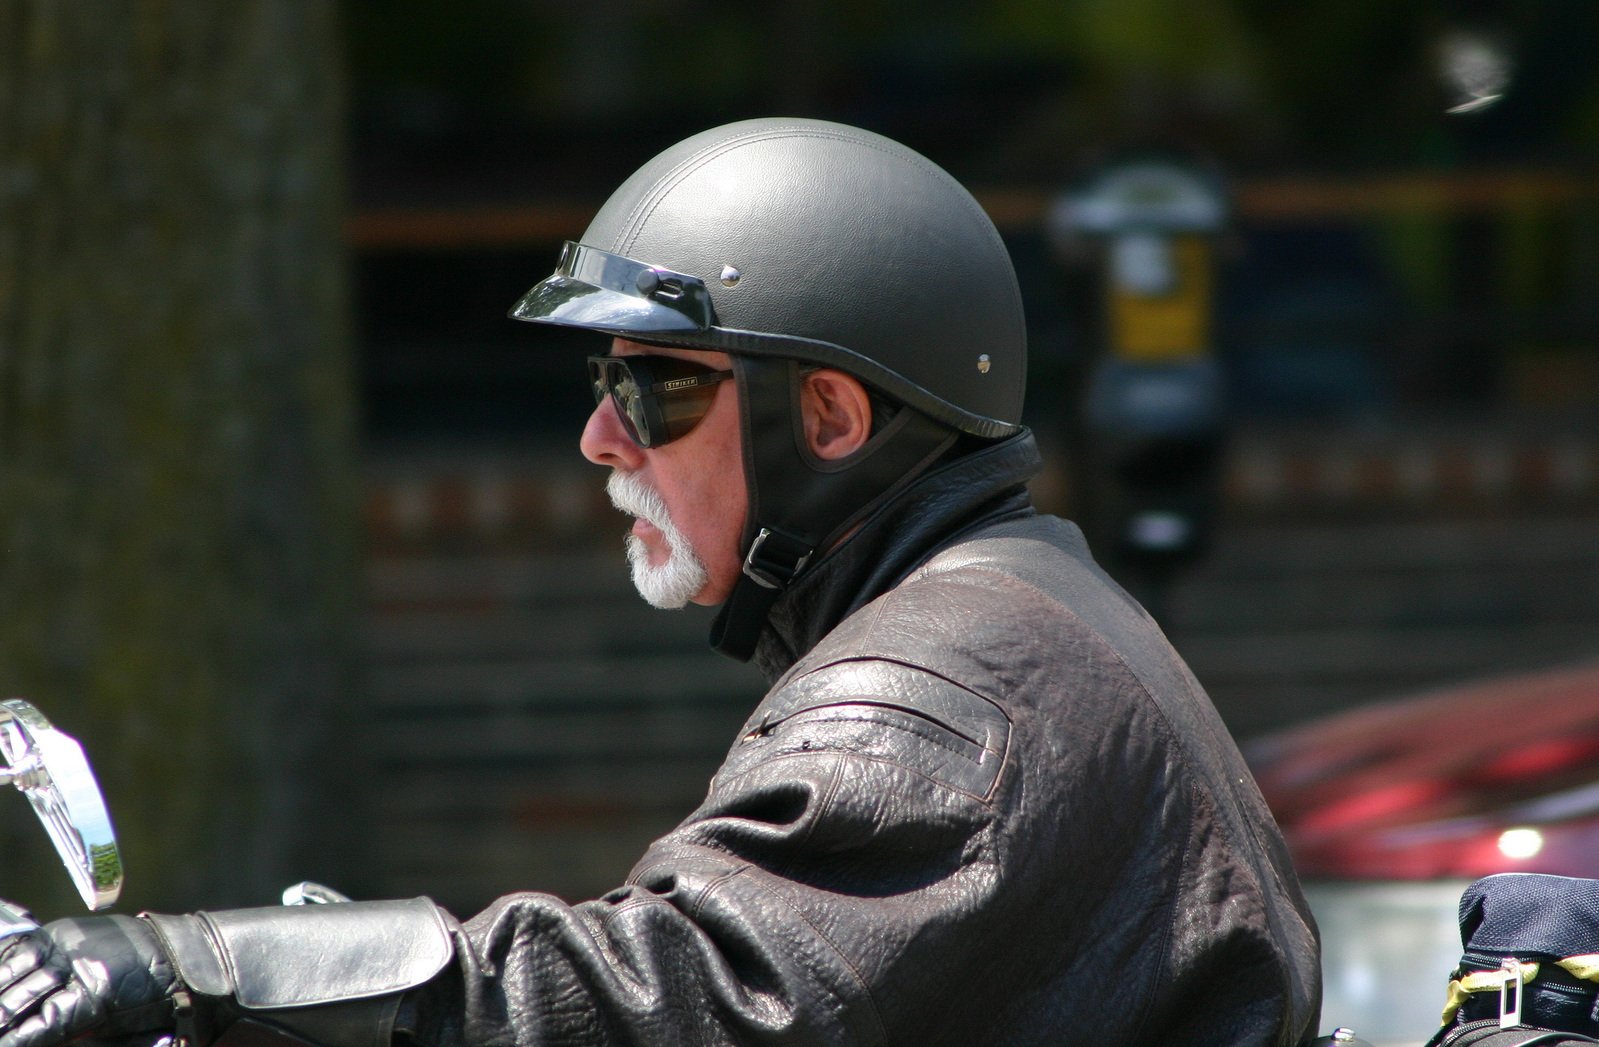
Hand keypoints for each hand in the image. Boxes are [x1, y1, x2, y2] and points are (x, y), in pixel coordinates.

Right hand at [0, 915, 176, 1046]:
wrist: (176, 952)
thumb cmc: (154, 998)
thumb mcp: (124, 1027)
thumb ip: (84, 1035)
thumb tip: (47, 1037)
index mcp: (94, 995)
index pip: (39, 1025)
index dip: (17, 1039)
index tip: (7, 1044)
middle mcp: (77, 966)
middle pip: (22, 998)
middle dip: (3, 1018)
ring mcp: (68, 945)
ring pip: (17, 969)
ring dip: (0, 991)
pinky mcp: (65, 931)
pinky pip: (25, 946)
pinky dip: (5, 963)